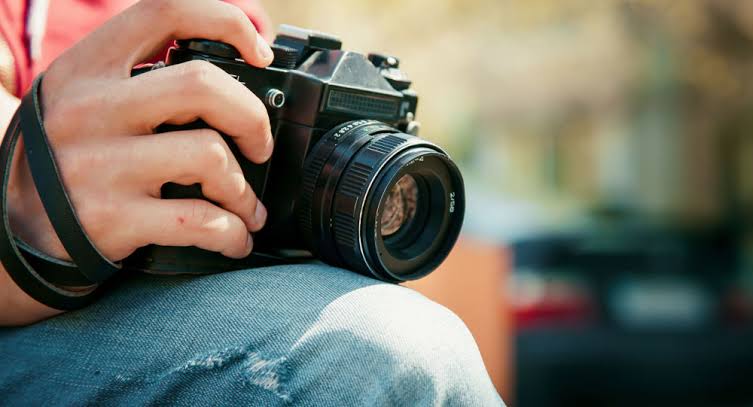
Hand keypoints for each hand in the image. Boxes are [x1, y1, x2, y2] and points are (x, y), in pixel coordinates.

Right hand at [8, 0, 273, 264]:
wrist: (9, 239)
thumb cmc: (63, 165)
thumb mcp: (79, 103)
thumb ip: (135, 83)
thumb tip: (229, 82)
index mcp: (85, 68)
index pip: (164, 11)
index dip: (226, 21)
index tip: (259, 52)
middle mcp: (88, 109)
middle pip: (203, 84)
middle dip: (252, 118)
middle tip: (259, 147)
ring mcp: (97, 165)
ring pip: (211, 156)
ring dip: (243, 191)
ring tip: (244, 207)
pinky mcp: (110, 219)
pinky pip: (200, 221)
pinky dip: (233, 234)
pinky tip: (235, 240)